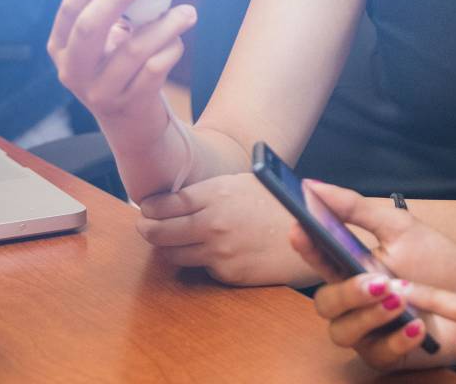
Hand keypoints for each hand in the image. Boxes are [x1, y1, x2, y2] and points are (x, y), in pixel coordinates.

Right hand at [46, 0, 195, 147]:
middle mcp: (72, 71)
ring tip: (186, 12)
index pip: (69, 11)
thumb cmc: (120, 66)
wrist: (130, 122)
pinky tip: (178, 41)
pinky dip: (171, 50)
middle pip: (89, 28)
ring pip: (132, 51)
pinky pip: (154, 70)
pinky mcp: (127, 105)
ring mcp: (98, 92)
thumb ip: (129, 7)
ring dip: (164, 25)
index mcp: (61, 47)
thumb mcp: (112, 39)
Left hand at [136, 172, 315, 286]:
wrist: (310, 237)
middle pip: (159, 231)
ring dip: (169, 247)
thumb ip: (210, 191)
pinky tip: (208, 251)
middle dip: (147, 229)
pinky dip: (199, 260)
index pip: (165, 204)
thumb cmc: (278, 206)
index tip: (146, 209)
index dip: (150, 208)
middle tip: (146, 227)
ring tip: (172, 239)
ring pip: (172, 254)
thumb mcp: (244, 183)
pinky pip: (199, 267)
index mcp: (216, 194)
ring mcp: (218, 250)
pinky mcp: (225, 272)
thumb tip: (176, 198)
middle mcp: (212, 222)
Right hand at [295, 181, 455, 370]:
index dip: (306, 247)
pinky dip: (396, 340)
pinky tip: (416, 326)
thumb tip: (313, 186)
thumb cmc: (436, 261)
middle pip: (325, 304)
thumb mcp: (401, 228)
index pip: (319, 259)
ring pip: (343, 333)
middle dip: (347, 292)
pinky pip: (378, 355)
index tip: (300, 229)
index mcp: (351, 268)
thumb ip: (357, 209)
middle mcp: (353, 302)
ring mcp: (368, 331)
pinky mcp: (389, 355)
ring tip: (400, 300)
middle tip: (378, 281)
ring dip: (369, 316)